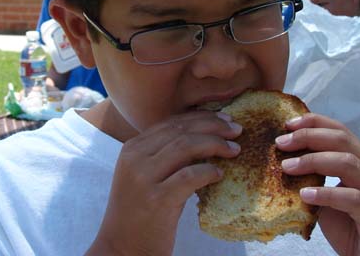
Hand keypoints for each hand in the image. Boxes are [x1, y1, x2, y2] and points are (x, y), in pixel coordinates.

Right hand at [86, 111, 241, 255]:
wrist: (122, 249)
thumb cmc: (140, 213)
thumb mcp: (146, 176)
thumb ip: (166, 155)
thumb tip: (205, 136)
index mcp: (132, 148)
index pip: (172, 122)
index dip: (201, 117)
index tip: (224, 120)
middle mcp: (135, 157)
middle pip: (181, 130)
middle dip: (214, 126)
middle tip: (237, 130)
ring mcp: (144, 178)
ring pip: (186, 146)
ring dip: (216, 144)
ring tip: (234, 150)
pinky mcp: (157, 199)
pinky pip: (190, 176)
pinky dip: (209, 171)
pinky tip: (219, 174)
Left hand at [276, 113, 359, 255]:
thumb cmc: (358, 232)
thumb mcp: (331, 201)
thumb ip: (316, 182)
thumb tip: (286, 165)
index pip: (341, 132)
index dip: (314, 123)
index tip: (288, 124)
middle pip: (343, 141)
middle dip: (309, 137)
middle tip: (282, 142)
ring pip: (348, 164)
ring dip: (313, 161)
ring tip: (287, 167)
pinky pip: (353, 199)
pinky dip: (327, 194)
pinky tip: (306, 195)